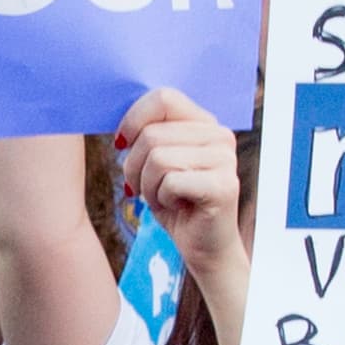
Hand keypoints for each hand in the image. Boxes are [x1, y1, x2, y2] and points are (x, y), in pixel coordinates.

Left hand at [117, 89, 244, 281]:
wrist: (205, 246)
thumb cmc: (176, 202)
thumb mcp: (158, 162)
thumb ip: (148, 135)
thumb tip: (118, 127)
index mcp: (205, 122)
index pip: (163, 98)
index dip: (134, 120)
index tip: (123, 145)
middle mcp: (220, 135)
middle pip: (152, 134)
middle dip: (135, 166)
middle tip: (146, 187)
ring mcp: (225, 159)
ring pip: (158, 158)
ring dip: (148, 186)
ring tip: (164, 198)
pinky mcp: (223, 185)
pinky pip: (170, 182)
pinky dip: (162, 200)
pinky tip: (178, 208)